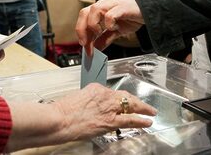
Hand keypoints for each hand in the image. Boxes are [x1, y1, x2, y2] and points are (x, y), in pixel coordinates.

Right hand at [5, 83, 156, 150]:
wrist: (59, 120)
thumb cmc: (62, 112)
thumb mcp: (75, 99)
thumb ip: (87, 101)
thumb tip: (92, 107)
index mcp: (95, 88)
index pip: (111, 92)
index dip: (118, 99)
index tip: (121, 102)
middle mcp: (104, 94)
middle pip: (125, 96)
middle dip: (135, 100)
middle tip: (144, 103)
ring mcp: (109, 107)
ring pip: (131, 105)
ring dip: (143, 108)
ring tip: (151, 111)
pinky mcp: (111, 120)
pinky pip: (130, 119)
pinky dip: (141, 120)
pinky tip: (148, 121)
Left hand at [75, 0, 143, 55]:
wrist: (147, 8)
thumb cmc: (131, 15)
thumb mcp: (115, 30)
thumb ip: (105, 38)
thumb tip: (96, 48)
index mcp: (99, 11)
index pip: (83, 20)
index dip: (81, 35)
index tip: (85, 48)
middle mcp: (103, 6)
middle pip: (84, 13)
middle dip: (81, 29)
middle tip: (86, 44)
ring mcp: (111, 5)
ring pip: (94, 10)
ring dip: (93, 25)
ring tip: (99, 33)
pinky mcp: (122, 7)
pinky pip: (110, 14)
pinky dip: (109, 23)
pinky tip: (114, 28)